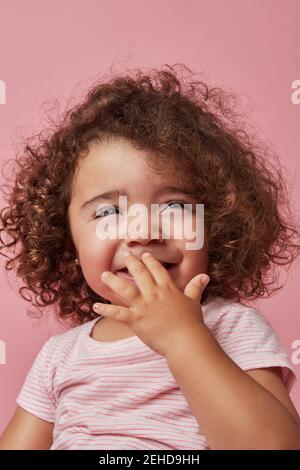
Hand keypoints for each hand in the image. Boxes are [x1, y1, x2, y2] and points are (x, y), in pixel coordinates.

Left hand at [93, 251, 209, 356]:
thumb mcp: (194, 302)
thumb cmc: (191, 323)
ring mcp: (144, 307)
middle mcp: (154, 294)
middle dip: (131, 263)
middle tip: (124, 255)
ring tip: (104, 275)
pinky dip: (106, 310)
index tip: (144, 254)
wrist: (186, 341)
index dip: (150, 261)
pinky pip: (118, 314)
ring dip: (113, 281)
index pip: (158, 270)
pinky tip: (95, 306)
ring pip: (125, 289)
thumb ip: (196, 287)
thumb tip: (204, 275)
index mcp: (168, 289)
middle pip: (140, 274)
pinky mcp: (136, 320)